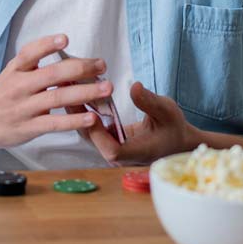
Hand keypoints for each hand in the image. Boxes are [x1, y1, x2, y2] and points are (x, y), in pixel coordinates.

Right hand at [0, 34, 110, 150]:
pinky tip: (91, 118)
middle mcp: (19, 87)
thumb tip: (69, 60)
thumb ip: (34, 66)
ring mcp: (24, 108)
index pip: (29, 53)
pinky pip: (54, 124)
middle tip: (102, 66)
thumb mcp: (10, 74)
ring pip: (58, 98)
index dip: (47, 45)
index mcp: (15, 70)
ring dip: (85, 93)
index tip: (65, 39)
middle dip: (80, 68)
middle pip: (52, 74)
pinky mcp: (28, 128)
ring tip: (106, 89)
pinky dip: (74, 120)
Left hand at [68, 81, 195, 164]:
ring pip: (88, 133)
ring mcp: (111, 150)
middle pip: (93, 140)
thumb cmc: (173, 127)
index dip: (99, 133)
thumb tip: (135, 87)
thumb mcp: (167, 111)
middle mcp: (119, 156)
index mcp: (136, 153)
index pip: (112, 150)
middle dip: (80, 116)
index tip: (92, 113)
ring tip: (67, 88)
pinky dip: (84, 111)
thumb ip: (150, 101)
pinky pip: (91, 128)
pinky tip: (77, 92)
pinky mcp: (107, 141)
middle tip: (69, 91)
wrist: (175, 140)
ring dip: (78, 111)